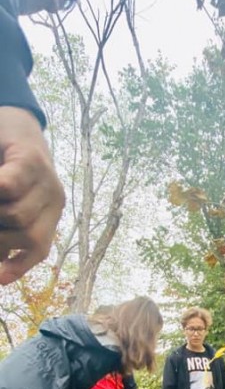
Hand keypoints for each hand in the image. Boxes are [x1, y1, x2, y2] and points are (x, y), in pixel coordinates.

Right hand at [0, 108, 64, 284]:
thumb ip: (6, 231)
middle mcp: (55, 198)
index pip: (39, 248)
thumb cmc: (5, 167)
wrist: (13, 121)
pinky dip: (0, 190)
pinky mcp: (31, 159)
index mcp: (50, 213)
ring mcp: (47, 179)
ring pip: (17, 216)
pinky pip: (11, 185)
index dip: (18, 267)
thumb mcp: (8, 202)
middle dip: (0, 239)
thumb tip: (0, 267)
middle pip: (27, 236)